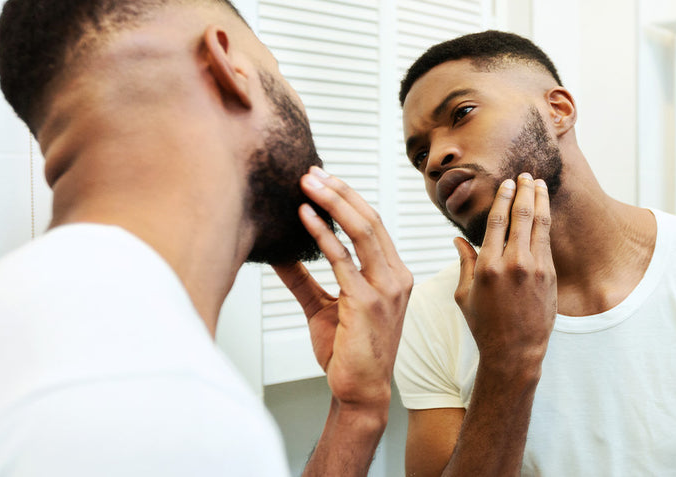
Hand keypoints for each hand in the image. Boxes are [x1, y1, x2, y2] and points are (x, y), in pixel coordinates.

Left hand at [272, 167, 412, 409]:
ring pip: (362, 231)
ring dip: (332, 203)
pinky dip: (322, 235)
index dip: (348, 198)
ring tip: (307, 184)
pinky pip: (343, 260)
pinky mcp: (367, 303)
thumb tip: (279, 252)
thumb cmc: (348, 353)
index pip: (373, 224)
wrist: (359, 392)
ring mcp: (386, 289)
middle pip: (370, 219)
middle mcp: (396, 278)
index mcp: (393, 275)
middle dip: (339, 191)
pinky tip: (305, 218)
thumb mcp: (323, 307)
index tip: (323, 179)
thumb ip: (304, 278)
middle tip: (311, 172)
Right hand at [453, 173, 555, 371]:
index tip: (506, 183)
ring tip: (539, 184)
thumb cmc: (485, 326)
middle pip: (520, 215)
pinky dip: (546, 220)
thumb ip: (464, 262)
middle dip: (524, 191)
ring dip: (539, 200)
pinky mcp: (549, 275)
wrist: (515, 351)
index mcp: (487, 266)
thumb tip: (458, 239)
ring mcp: (535, 268)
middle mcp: (512, 263)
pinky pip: (547, 240)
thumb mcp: (465, 295)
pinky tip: (545, 209)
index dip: (503, 198)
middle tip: (525, 175)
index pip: (496, 221)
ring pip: (539, 223)